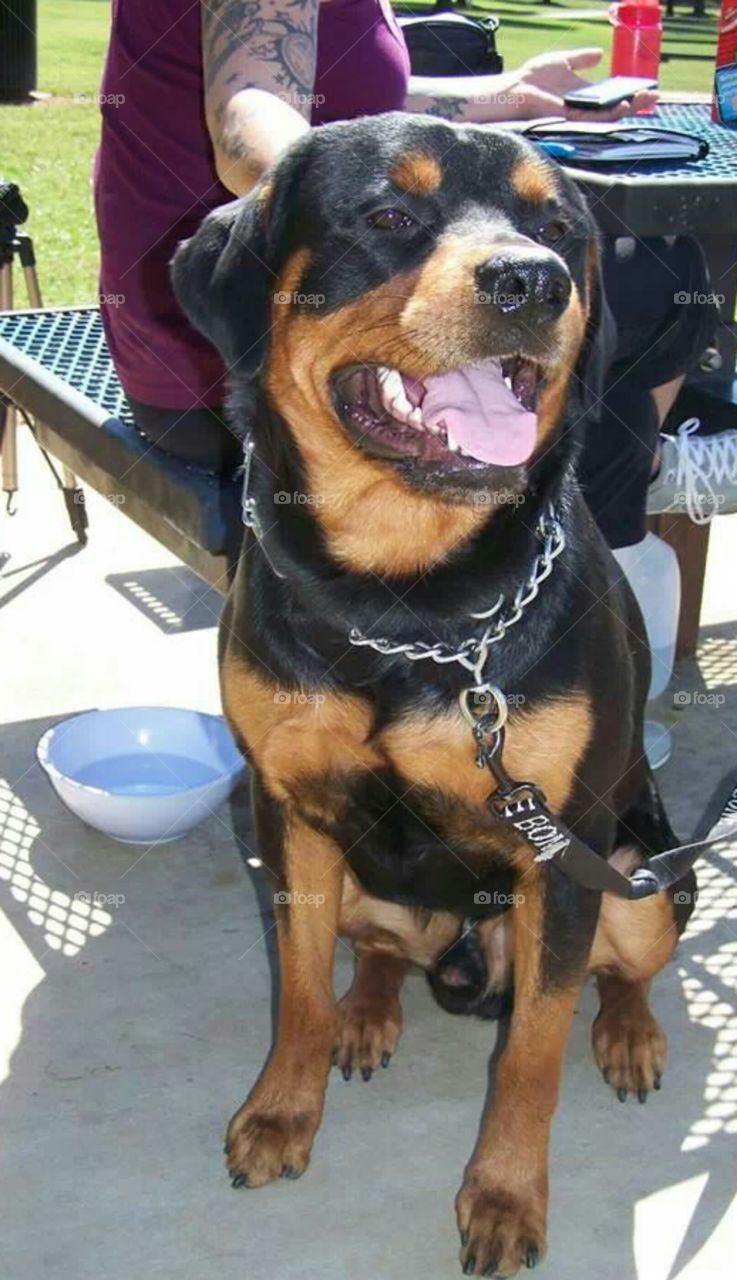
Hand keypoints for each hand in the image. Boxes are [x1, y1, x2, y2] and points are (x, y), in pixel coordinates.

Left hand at [507, 49, 657, 121]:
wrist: (517, 87)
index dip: (629, 91)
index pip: (612, 94)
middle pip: (615, 106)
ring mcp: (579, 113)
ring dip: (628, 108)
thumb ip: (582, 59)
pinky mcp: (571, 117)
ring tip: (645, 100)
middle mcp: (584, 106)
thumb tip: (600, 54)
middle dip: (635, 102)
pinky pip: (594, 118)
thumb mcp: (564, 62)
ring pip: (608, 115)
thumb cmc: (535, 77)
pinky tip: (624, 106)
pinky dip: (610, 113)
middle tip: (653, 95)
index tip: (645, 85)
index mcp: (584, 94)